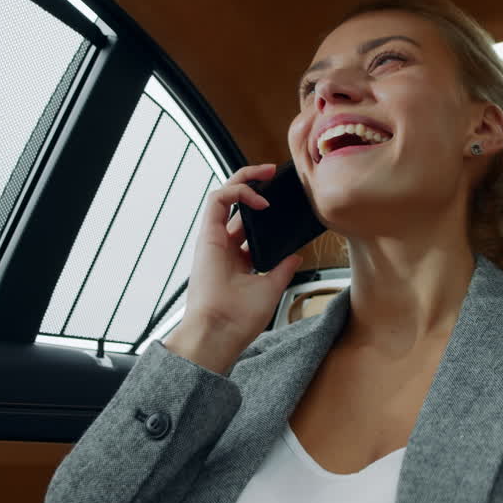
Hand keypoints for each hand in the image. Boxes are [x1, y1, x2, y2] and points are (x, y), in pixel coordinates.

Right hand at [164, 163, 303, 373]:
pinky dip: (237, 191)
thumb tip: (296, 256)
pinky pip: (217, 200)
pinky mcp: (207, 235)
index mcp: (236, 258)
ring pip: (223, 195)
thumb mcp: (271, 288)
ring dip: (245, 178)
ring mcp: (213, 239)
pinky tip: (260, 200)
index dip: (261, 207)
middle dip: (252, 183)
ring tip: (268, 171)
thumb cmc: (240, 318)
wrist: (221, 331)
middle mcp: (223, 245)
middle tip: (274, 173)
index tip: (282, 202)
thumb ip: (282, 268)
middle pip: (235, 203)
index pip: (247, 223)